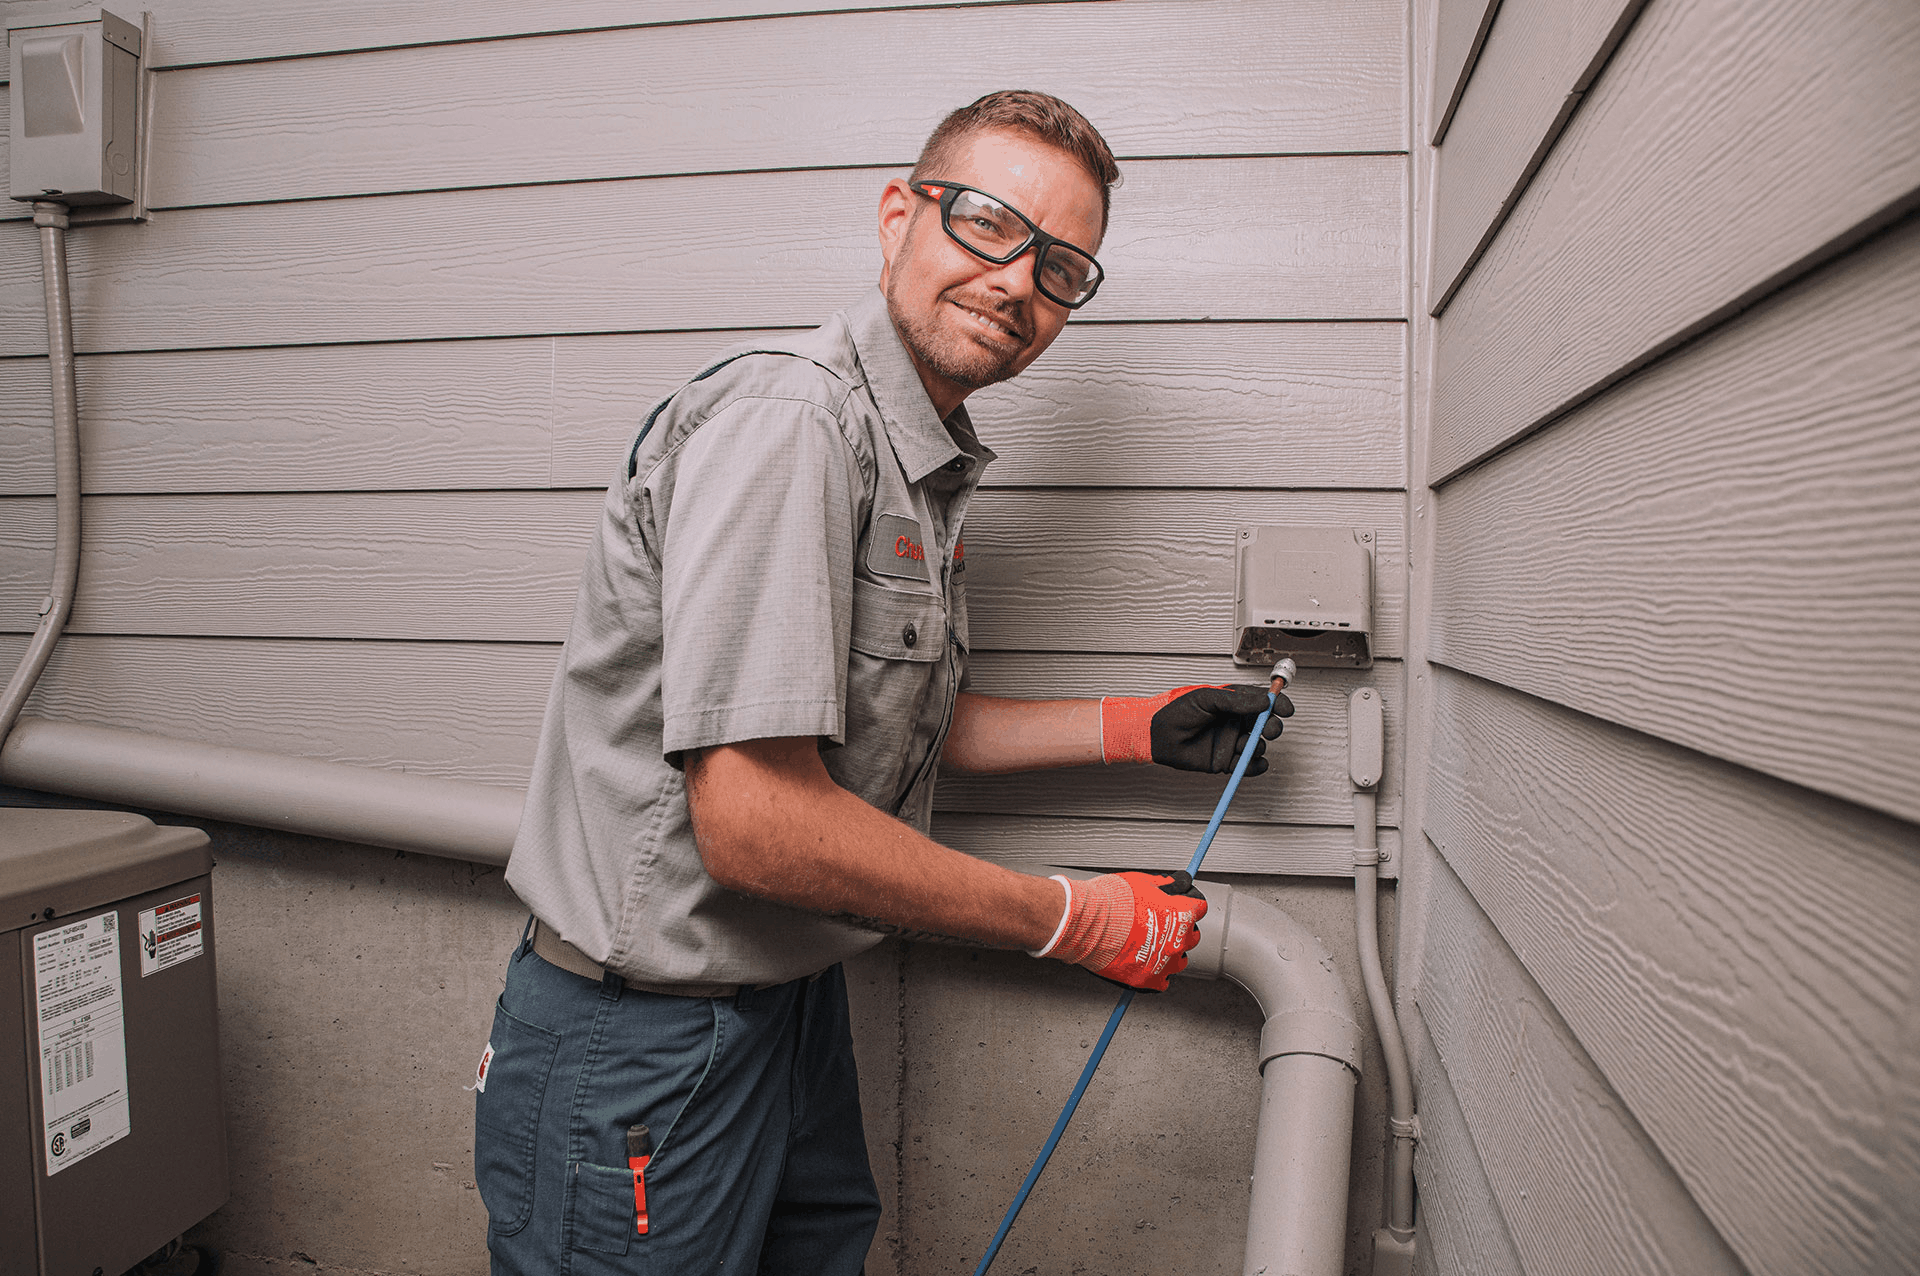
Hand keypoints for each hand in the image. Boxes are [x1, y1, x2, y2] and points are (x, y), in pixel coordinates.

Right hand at [1029, 871, 1207, 991]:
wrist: (1086, 922)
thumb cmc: (1110, 901)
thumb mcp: (1142, 881)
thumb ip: (1164, 886)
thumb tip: (1172, 884)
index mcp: (1181, 914)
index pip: (1199, 907)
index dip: (1188, 904)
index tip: (1182, 904)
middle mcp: (1178, 941)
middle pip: (1192, 936)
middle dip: (1180, 930)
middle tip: (1163, 924)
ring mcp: (1164, 963)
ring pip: (1180, 961)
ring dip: (1170, 953)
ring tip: (1153, 946)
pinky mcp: (1148, 979)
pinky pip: (1162, 982)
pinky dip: (1156, 975)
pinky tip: (1146, 965)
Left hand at [1100, 684, 1291, 772]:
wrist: (1158, 737)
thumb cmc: (1177, 712)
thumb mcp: (1207, 698)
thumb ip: (1236, 701)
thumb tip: (1264, 701)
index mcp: (1233, 703)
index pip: (1262, 701)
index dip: (1277, 704)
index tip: (1285, 708)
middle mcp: (1235, 722)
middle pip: (1265, 724)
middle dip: (1272, 726)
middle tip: (1270, 728)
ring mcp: (1232, 742)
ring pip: (1258, 745)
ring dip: (1257, 745)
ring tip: (1244, 744)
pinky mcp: (1226, 762)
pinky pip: (1248, 767)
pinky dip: (1255, 767)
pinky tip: (1252, 763)